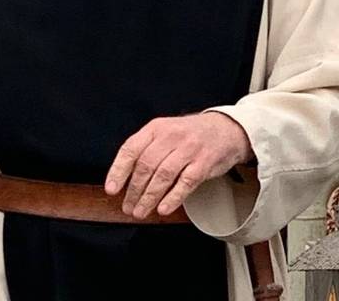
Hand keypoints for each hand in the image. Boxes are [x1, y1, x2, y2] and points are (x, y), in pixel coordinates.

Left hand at [104, 112, 252, 218]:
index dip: (118, 171)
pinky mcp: (205, 162)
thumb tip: (124, 179)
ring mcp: (189, 149)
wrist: (226, 129)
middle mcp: (172, 136)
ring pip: (164, 176)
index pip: (131, 149)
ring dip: (149, 197)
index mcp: (156, 128)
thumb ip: (146, 150)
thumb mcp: (165, 132)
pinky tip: (163, 208)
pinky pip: (186, 182)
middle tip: (128, 207)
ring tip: (141, 211)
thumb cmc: (191, 135)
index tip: (112, 189)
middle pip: (146, 166)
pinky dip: (173, 198)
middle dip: (134, 190)